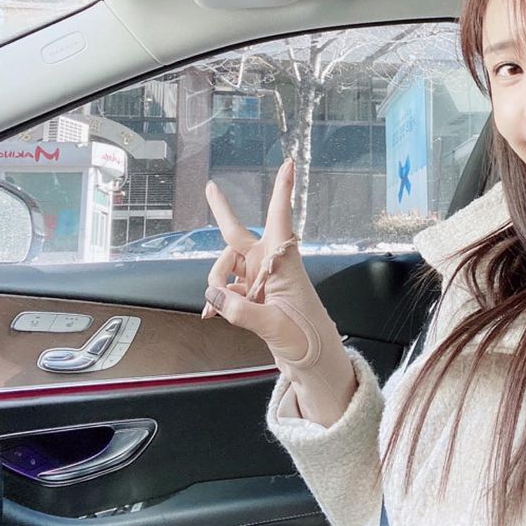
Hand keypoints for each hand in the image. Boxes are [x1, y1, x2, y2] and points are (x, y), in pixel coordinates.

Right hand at [201, 160, 356, 425]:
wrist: (315, 362)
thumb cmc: (307, 340)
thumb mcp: (275, 328)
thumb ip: (242, 311)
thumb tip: (213, 295)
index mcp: (285, 265)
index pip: (281, 220)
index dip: (283, 190)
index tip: (290, 162)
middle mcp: (270, 266)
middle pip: (237, 237)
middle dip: (223, 213)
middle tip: (210, 186)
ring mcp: (260, 281)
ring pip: (225, 267)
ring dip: (216, 282)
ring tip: (219, 308)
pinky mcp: (254, 296)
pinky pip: (225, 288)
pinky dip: (217, 298)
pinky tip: (211, 313)